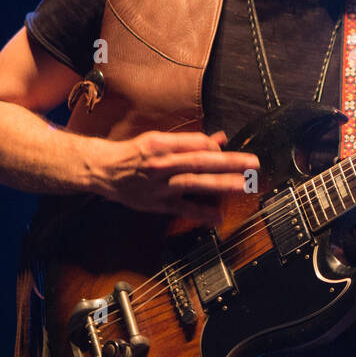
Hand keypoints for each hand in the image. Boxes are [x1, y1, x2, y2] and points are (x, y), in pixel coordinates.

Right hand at [94, 129, 259, 218]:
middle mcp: (162, 163)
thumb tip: (219, 139)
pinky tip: (218, 217)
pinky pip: (183, 209)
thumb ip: (191, 142)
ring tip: (243, 185)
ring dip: (222, 184)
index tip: (227, 151)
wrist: (103, 170)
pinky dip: (201, 214)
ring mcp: (160, 185)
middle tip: (252, 164)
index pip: (196, 144)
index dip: (216, 147)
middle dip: (229, 163)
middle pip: (201, 162)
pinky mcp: (157, 203)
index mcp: (162, 144)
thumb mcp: (159, 140)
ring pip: (195, 183)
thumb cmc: (134, 154)